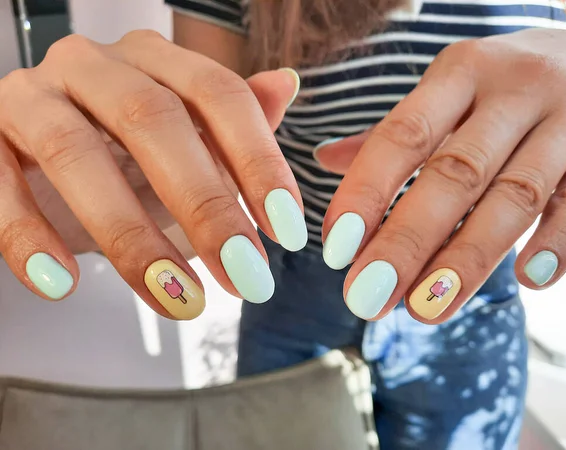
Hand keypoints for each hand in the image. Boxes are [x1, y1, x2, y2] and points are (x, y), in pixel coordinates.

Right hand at [0, 31, 303, 319]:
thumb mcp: (184, 141)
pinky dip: (26, 236)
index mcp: (152, 61)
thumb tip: (285, 85)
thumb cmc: (121, 153)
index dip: (258, 161)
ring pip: (75, 153)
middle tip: (244, 276)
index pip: (218, 94)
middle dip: (205, 206)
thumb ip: (232, 123)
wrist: (33, 156)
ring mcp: (31, 96)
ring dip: (130, 236)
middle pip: (153, 122)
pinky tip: (62, 282)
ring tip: (178, 298)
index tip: (287, 231)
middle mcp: (92, 66)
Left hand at [318, 28, 565, 323]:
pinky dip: (556, 242)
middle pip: (454, 174)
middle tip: (366, 297)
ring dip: (466, 260)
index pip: (403, 135)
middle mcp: (515, 89)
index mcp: (461, 71)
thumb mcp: (452, 90)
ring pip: (515, 196)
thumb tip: (324, 159)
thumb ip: (395, 131)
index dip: (365, 193)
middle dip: (406, 242)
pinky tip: (527, 281)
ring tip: (424, 308)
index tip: (335, 250)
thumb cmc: (505, 87)